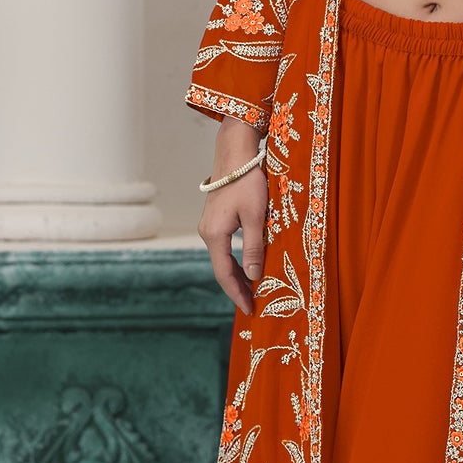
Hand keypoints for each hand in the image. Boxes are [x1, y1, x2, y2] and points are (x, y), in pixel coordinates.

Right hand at [199, 121, 267, 314]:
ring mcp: (209, 225)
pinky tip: (247, 265)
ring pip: (222, 258)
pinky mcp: (215, 218)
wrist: (235, 153)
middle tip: (253, 305)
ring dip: (237, 274)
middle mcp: (207, 232)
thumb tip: (253, 277)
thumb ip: (253, 248)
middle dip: (236, 288)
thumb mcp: (256, 217)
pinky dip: (235, 260)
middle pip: (221, 268)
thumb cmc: (248, 182)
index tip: (250, 309)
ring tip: (253, 290)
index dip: (237, 294)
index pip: (224, 274)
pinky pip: (223, 247)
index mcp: (214, 235)